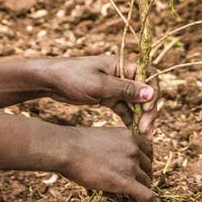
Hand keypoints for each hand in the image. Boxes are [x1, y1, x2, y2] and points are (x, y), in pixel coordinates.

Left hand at [40, 54, 159, 136]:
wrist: (49, 81)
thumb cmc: (72, 77)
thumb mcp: (99, 85)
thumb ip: (125, 90)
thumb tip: (151, 93)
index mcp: (122, 64)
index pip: (149, 76)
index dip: (153, 94)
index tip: (147, 111)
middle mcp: (122, 74)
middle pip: (145, 92)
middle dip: (148, 111)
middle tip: (146, 131)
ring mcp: (115, 86)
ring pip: (136, 102)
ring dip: (141, 118)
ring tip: (144, 137)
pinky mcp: (108, 97)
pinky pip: (125, 109)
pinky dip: (130, 120)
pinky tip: (133, 133)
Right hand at [59, 124, 154, 201]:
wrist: (66, 148)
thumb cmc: (76, 143)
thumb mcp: (102, 137)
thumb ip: (114, 146)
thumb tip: (113, 158)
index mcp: (129, 135)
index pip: (148, 150)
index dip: (145, 161)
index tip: (140, 169)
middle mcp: (134, 149)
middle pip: (148, 167)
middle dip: (143, 176)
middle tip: (136, 185)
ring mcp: (131, 165)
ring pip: (147, 182)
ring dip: (142, 190)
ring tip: (137, 200)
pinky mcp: (126, 182)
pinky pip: (146, 196)